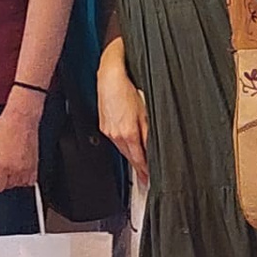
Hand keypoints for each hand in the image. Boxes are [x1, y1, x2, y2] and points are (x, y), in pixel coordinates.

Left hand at [0, 99, 40, 191]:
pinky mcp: (36, 165)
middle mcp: (16, 170)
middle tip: (0, 162)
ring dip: (13, 177)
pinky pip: (30, 180)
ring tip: (10, 162)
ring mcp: (27, 168)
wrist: (21, 118)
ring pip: (19, 184)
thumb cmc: (4, 127)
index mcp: (2, 166)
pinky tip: (19, 165)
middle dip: (2, 177)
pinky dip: (24, 177)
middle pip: (8, 186)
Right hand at [97, 56, 150, 182]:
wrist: (110, 76)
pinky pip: (115, 141)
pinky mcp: (103, 125)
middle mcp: (115, 135)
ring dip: (131, 156)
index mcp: (128, 133)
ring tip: (140, 164)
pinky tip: (128, 145)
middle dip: (138, 167)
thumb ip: (149, 134)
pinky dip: (123, 146)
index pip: (139, 160)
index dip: (145, 171)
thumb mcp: (145, 112)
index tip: (149, 180)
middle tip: (146, 178)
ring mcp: (107, 130)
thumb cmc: (128, 89)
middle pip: (129, 157)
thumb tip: (152, 149)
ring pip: (122, 149)